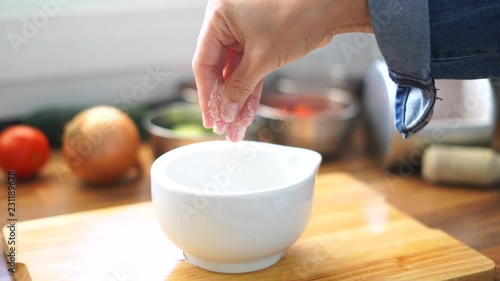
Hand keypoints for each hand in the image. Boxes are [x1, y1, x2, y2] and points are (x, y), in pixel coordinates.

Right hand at [192, 0, 371, 140]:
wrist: (330, 8)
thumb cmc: (297, 16)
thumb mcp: (262, 58)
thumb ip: (240, 87)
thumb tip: (226, 111)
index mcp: (219, 18)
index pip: (204, 63)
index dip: (206, 95)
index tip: (210, 118)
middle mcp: (228, 23)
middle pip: (219, 70)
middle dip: (224, 102)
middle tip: (223, 127)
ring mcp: (244, 32)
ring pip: (236, 73)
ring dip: (237, 100)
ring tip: (236, 126)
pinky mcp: (260, 41)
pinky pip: (250, 69)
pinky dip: (251, 89)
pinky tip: (247, 112)